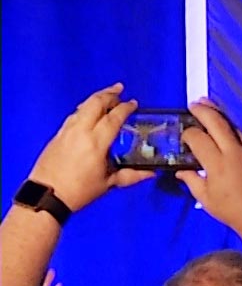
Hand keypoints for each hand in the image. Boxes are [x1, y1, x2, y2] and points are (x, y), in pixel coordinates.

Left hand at [24, 84, 151, 212]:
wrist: (47, 195)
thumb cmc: (78, 191)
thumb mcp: (108, 183)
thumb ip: (131, 175)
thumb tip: (150, 173)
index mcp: (96, 143)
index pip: (113, 118)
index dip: (125, 108)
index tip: (133, 103)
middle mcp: (80, 132)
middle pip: (94, 104)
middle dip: (108, 94)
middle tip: (119, 90)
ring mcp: (66, 132)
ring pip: (82, 107)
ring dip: (95, 99)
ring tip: (105, 97)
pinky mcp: (57, 136)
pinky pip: (73, 116)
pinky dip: (84, 110)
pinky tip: (88, 112)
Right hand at [177, 103, 241, 238]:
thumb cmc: (233, 212)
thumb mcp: (206, 199)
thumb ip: (192, 180)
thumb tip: (181, 170)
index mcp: (218, 164)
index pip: (198, 138)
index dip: (188, 133)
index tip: (184, 135)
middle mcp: (235, 153)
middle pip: (218, 123)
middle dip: (203, 110)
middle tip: (193, 104)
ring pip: (235, 127)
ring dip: (221, 116)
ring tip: (209, 106)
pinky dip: (234, 130)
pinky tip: (228, 129)